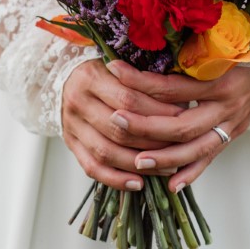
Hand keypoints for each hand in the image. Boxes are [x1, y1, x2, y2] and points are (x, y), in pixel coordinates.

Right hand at [61, 58, 184, 190]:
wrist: (65, 78)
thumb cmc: (103, 71)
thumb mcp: (121, 65)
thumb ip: (144, 79)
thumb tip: (183, 100)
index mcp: (91, 77)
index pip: (129, 99)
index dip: (158, 112)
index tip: (183, 119)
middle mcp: (78, 102)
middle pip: (120, 129)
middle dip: (153, 141)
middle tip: (180, 147)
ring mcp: (71, 125)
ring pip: (106, 152)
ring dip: (139, 164)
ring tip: (166, 169)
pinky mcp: (70, 143)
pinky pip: (92, 167)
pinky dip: (115, 179)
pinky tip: (138, 183)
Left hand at [104, 59, 249, 193]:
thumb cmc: (238, 51)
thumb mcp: (215, 46)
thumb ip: (184, 54)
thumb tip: (142, 53)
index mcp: (219, 79)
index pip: (172, 86)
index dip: (140, 81)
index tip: (113, 72)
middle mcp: (226, 106)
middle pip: (181, 124)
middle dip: (145, 126)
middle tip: (117, 122)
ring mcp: (230, 125)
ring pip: (195, 149)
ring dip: (165, 158)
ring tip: (137, 161)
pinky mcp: (232, 136)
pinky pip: (210, 158)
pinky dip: (191, 174)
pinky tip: (171, 186)